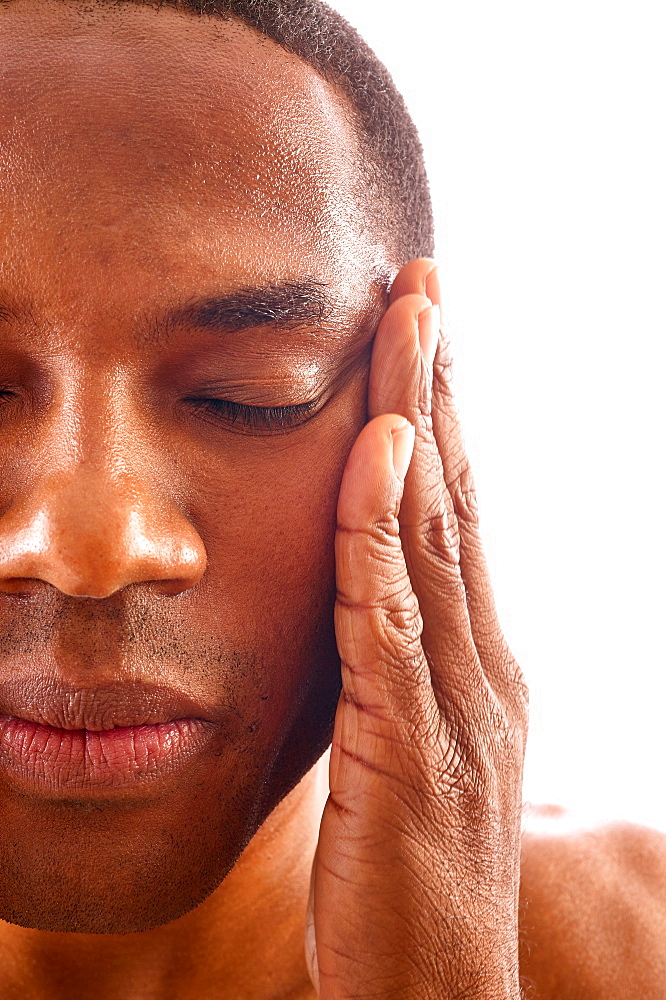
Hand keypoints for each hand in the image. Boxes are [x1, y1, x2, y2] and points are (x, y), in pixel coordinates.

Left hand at [304, 259, 528, 998]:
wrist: (442, 989)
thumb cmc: (418, 866)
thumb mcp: (412, 743)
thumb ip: (396, 664)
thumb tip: (366, 599)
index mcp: (477, 656)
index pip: (457, 513)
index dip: (439, 419)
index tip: (423, 336)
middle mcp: (482, 657)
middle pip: (455, 497)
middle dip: (437, 386)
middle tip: (425, 287)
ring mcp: (456, 694)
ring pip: (433, 532)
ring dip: (417, 423)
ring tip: (410, 325)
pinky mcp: (413, 738)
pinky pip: (392, 615)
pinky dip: (384, 531)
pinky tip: (377, 459)